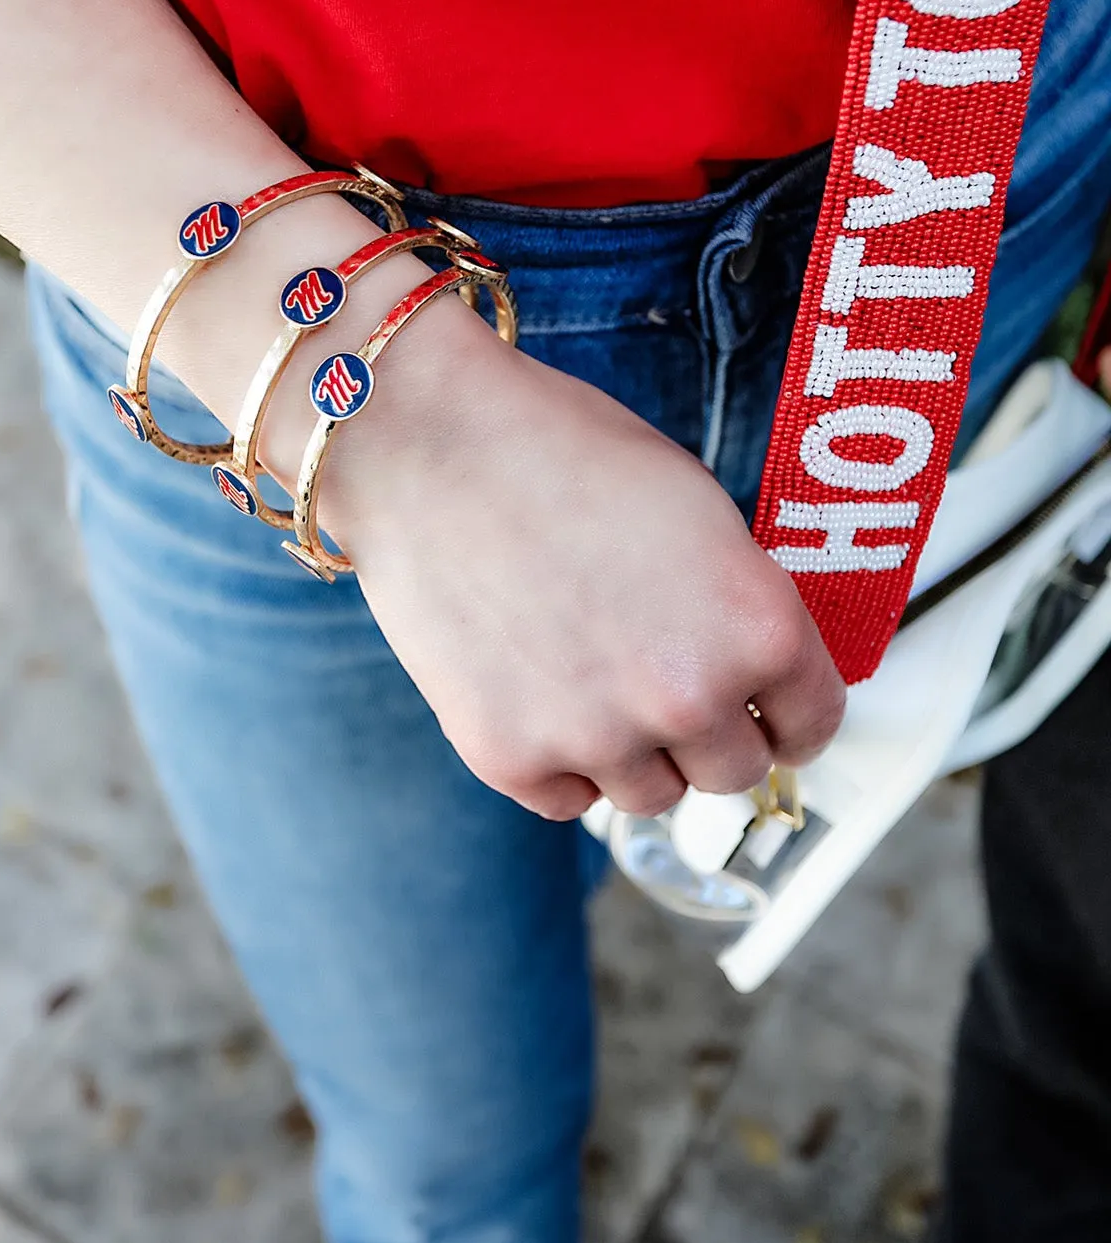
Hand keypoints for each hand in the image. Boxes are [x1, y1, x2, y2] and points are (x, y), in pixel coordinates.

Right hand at [313, 301, 845, 820]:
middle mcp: (689, 697)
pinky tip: (534, 684)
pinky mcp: (511, 759)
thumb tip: (753, 669)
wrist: (429, 443)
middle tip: (662, 679)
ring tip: (586, 669)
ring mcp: (598, 738)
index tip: (769, 716)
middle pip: (734, 774)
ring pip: (651, 794)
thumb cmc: (561, 450)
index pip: (812, 724)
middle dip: (708, 732)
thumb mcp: (697, 508)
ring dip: (633, 750)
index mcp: (758, 627)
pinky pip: (567, 799)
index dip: (789, 714)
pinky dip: (558, 758)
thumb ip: (739, 601)